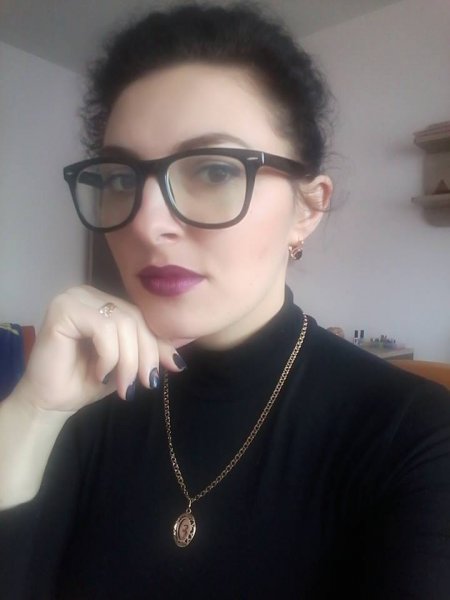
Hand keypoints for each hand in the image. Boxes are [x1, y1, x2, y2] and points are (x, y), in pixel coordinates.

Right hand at [19, 285, 182, 411]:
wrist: (50, 402)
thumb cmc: (86, 381)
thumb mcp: (127, 364)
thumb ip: (149, 353)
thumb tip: (179, 361)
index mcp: (103, 301)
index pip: (141, 316)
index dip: (158, 343)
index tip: (170, 370)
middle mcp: (88, 293)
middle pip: (134, 318)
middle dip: (145, 355)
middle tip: (146, 384)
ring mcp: (74, 297)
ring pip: (123, 323)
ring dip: (128, 361)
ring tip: (122, 385)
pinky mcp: (63, 309)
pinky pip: (103, 328)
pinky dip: (109, 356)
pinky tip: (99, 373)